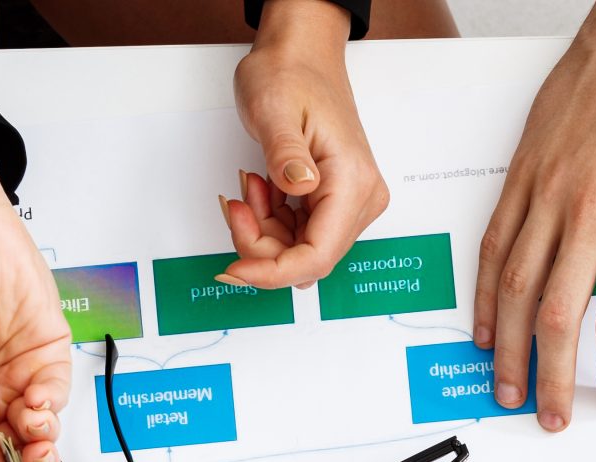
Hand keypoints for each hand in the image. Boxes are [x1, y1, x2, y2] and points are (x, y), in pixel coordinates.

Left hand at [222, 0, 387, 288]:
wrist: (301, 55)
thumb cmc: (292, 74)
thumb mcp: (275, 110)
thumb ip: (286, 154)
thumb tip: (299, 186)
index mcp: (352, 182)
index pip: (317, 256)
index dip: (273, 272)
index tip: (235, 270)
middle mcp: (360, 199)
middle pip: (307, 257)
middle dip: (262, 243)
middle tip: (235, 205)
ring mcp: (350, 202)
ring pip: (300, 248)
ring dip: (265, 230)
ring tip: (251, 185)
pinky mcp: (335, 200)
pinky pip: (299, 232)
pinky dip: (272, 220)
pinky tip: (263, 188)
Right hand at [474, 0, 595, 425]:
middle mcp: (589, 211)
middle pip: (556, 315)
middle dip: (551, 377)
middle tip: (551, 414)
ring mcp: (548, 193)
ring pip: (514, 287)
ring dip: (507, 348)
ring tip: (507, 388)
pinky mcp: (522, 176)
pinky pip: (494, 245)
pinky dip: (485, 295)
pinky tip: (485, 329)